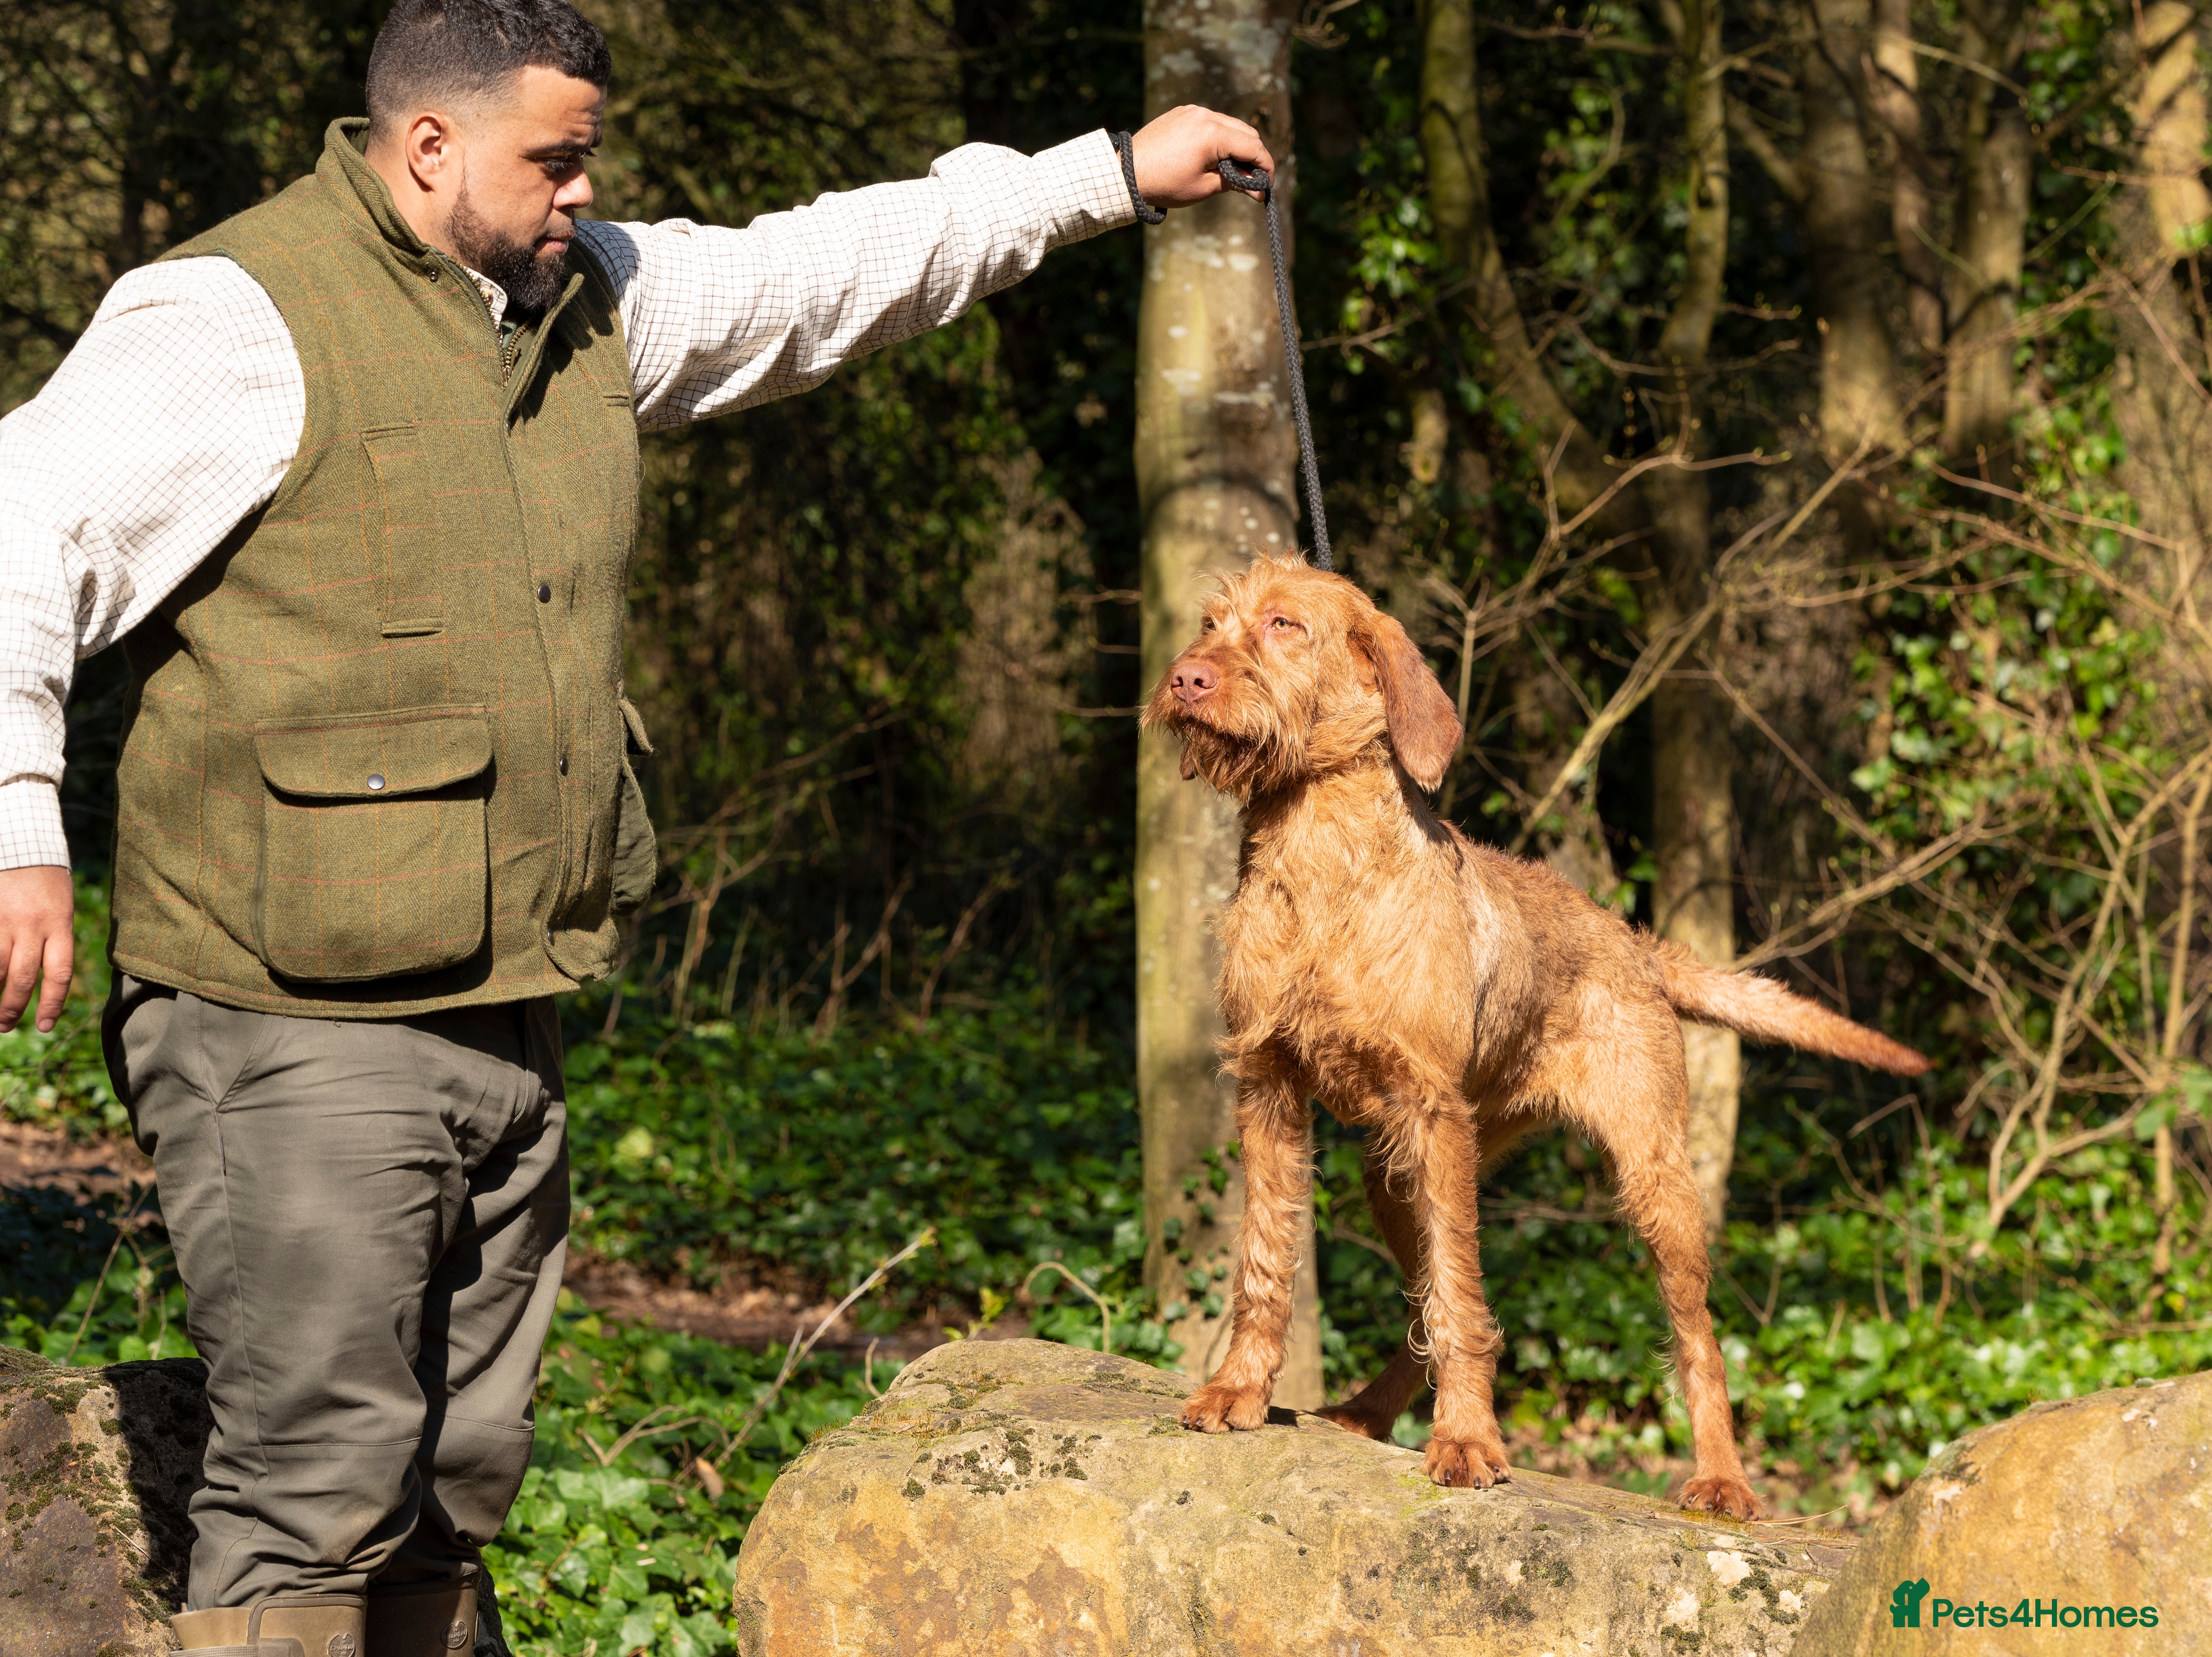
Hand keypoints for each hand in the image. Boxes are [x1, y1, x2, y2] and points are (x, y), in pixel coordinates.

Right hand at [0, 865, 74, 1033]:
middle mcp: (32, 927)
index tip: (45, 1026)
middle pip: (22, 978)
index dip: (51, 1004)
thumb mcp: (62, 906)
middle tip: (5, 1026)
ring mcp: (4, 921)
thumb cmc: (45, 878)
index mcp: (60, 925)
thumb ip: (56, 937)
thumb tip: (47, 974)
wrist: (22, 842)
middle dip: (12, 1007)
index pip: (58, 974)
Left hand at [1129, 106, 1276, 208]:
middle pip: (1245, 132)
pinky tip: (1214, 157)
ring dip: (1237, 146)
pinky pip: (1210, 121)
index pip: (1253, 146)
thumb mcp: (1204, 188)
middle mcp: (1205, 115)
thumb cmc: (1163, 184)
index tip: (1268, 185)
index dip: (1266, 167)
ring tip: (1233, 171)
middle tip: (1252, 181)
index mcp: (1212, 133)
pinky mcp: (1182, 112)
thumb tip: (1259, 190)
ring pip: (1229, 125)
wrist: (1126, 173)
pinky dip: (1219, 137)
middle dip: (1254, 156)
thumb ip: (1235, 183)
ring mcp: (1192, 111)